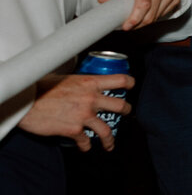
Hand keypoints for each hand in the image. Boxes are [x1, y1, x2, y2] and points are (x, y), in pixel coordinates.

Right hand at [18, 73, 134, 151]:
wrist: (26, 103)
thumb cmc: (42, 88)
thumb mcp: (66, 78)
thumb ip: (80, 83)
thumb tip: (84, 85)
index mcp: (90, 82)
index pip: (120, 80)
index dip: (129, 83)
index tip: (130, 86)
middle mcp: (91, 99)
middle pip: (120, 106)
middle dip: (126, 111)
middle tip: (125, 113)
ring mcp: (84, 115)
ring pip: (107, 130)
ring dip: (110, 139)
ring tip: (110, 143)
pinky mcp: (74, 130)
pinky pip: (86, 141)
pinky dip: (86, 146)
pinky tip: (85, 146)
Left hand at [99, 0, 181, 29]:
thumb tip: (103, 1)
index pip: (143, 4)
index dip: (135, 18)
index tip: (126, 26)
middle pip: (151, 14)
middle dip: (138, 24)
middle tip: (128, 25)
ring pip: (158, 16)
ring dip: (146, 21)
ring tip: (136, 18)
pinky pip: (165, 13)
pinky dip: (156, 16)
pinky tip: (148, 12)